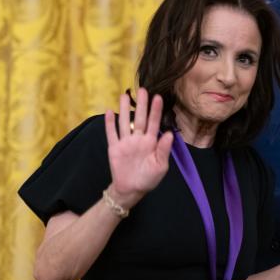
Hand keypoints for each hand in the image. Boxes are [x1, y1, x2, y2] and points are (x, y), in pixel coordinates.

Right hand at [104, 88, 173, 209]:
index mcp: (151, 143)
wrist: (131, 190)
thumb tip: (170, 134)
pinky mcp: (114, 148)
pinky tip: (109, 111)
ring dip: (124, 110)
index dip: (156, 111)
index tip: (158, 97)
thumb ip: (163, 150)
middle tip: (142, 89)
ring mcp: (125, 142)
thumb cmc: (149, 179)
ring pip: (125, 122)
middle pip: (140, 118)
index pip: (154, 123)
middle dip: (141, 105)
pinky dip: (109, 123)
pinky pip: (111, 133)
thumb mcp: (160, 167)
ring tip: (124, 95)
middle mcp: (138, 139)